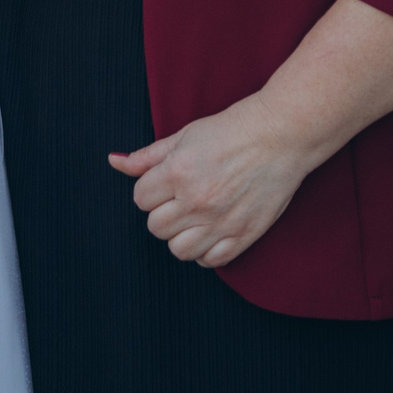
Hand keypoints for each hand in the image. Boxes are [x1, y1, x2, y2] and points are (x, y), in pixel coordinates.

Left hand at [109, 92, 320, 269]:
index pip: (140, 200)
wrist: (279, 136)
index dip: (150, 191)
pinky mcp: (244, 235)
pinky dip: (206, 251)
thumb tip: (114, 162)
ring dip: (181, 237)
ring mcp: (221, 221)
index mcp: (178, 173)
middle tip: (180, 199)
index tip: (164, 184)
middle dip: (162, 214)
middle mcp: (196, 201)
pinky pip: (211, 261)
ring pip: (179, 250)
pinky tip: (211, 232)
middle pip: (156, 227)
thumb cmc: (230, 131)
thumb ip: (146, 156)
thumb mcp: (183, 136)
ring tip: (193, 219)